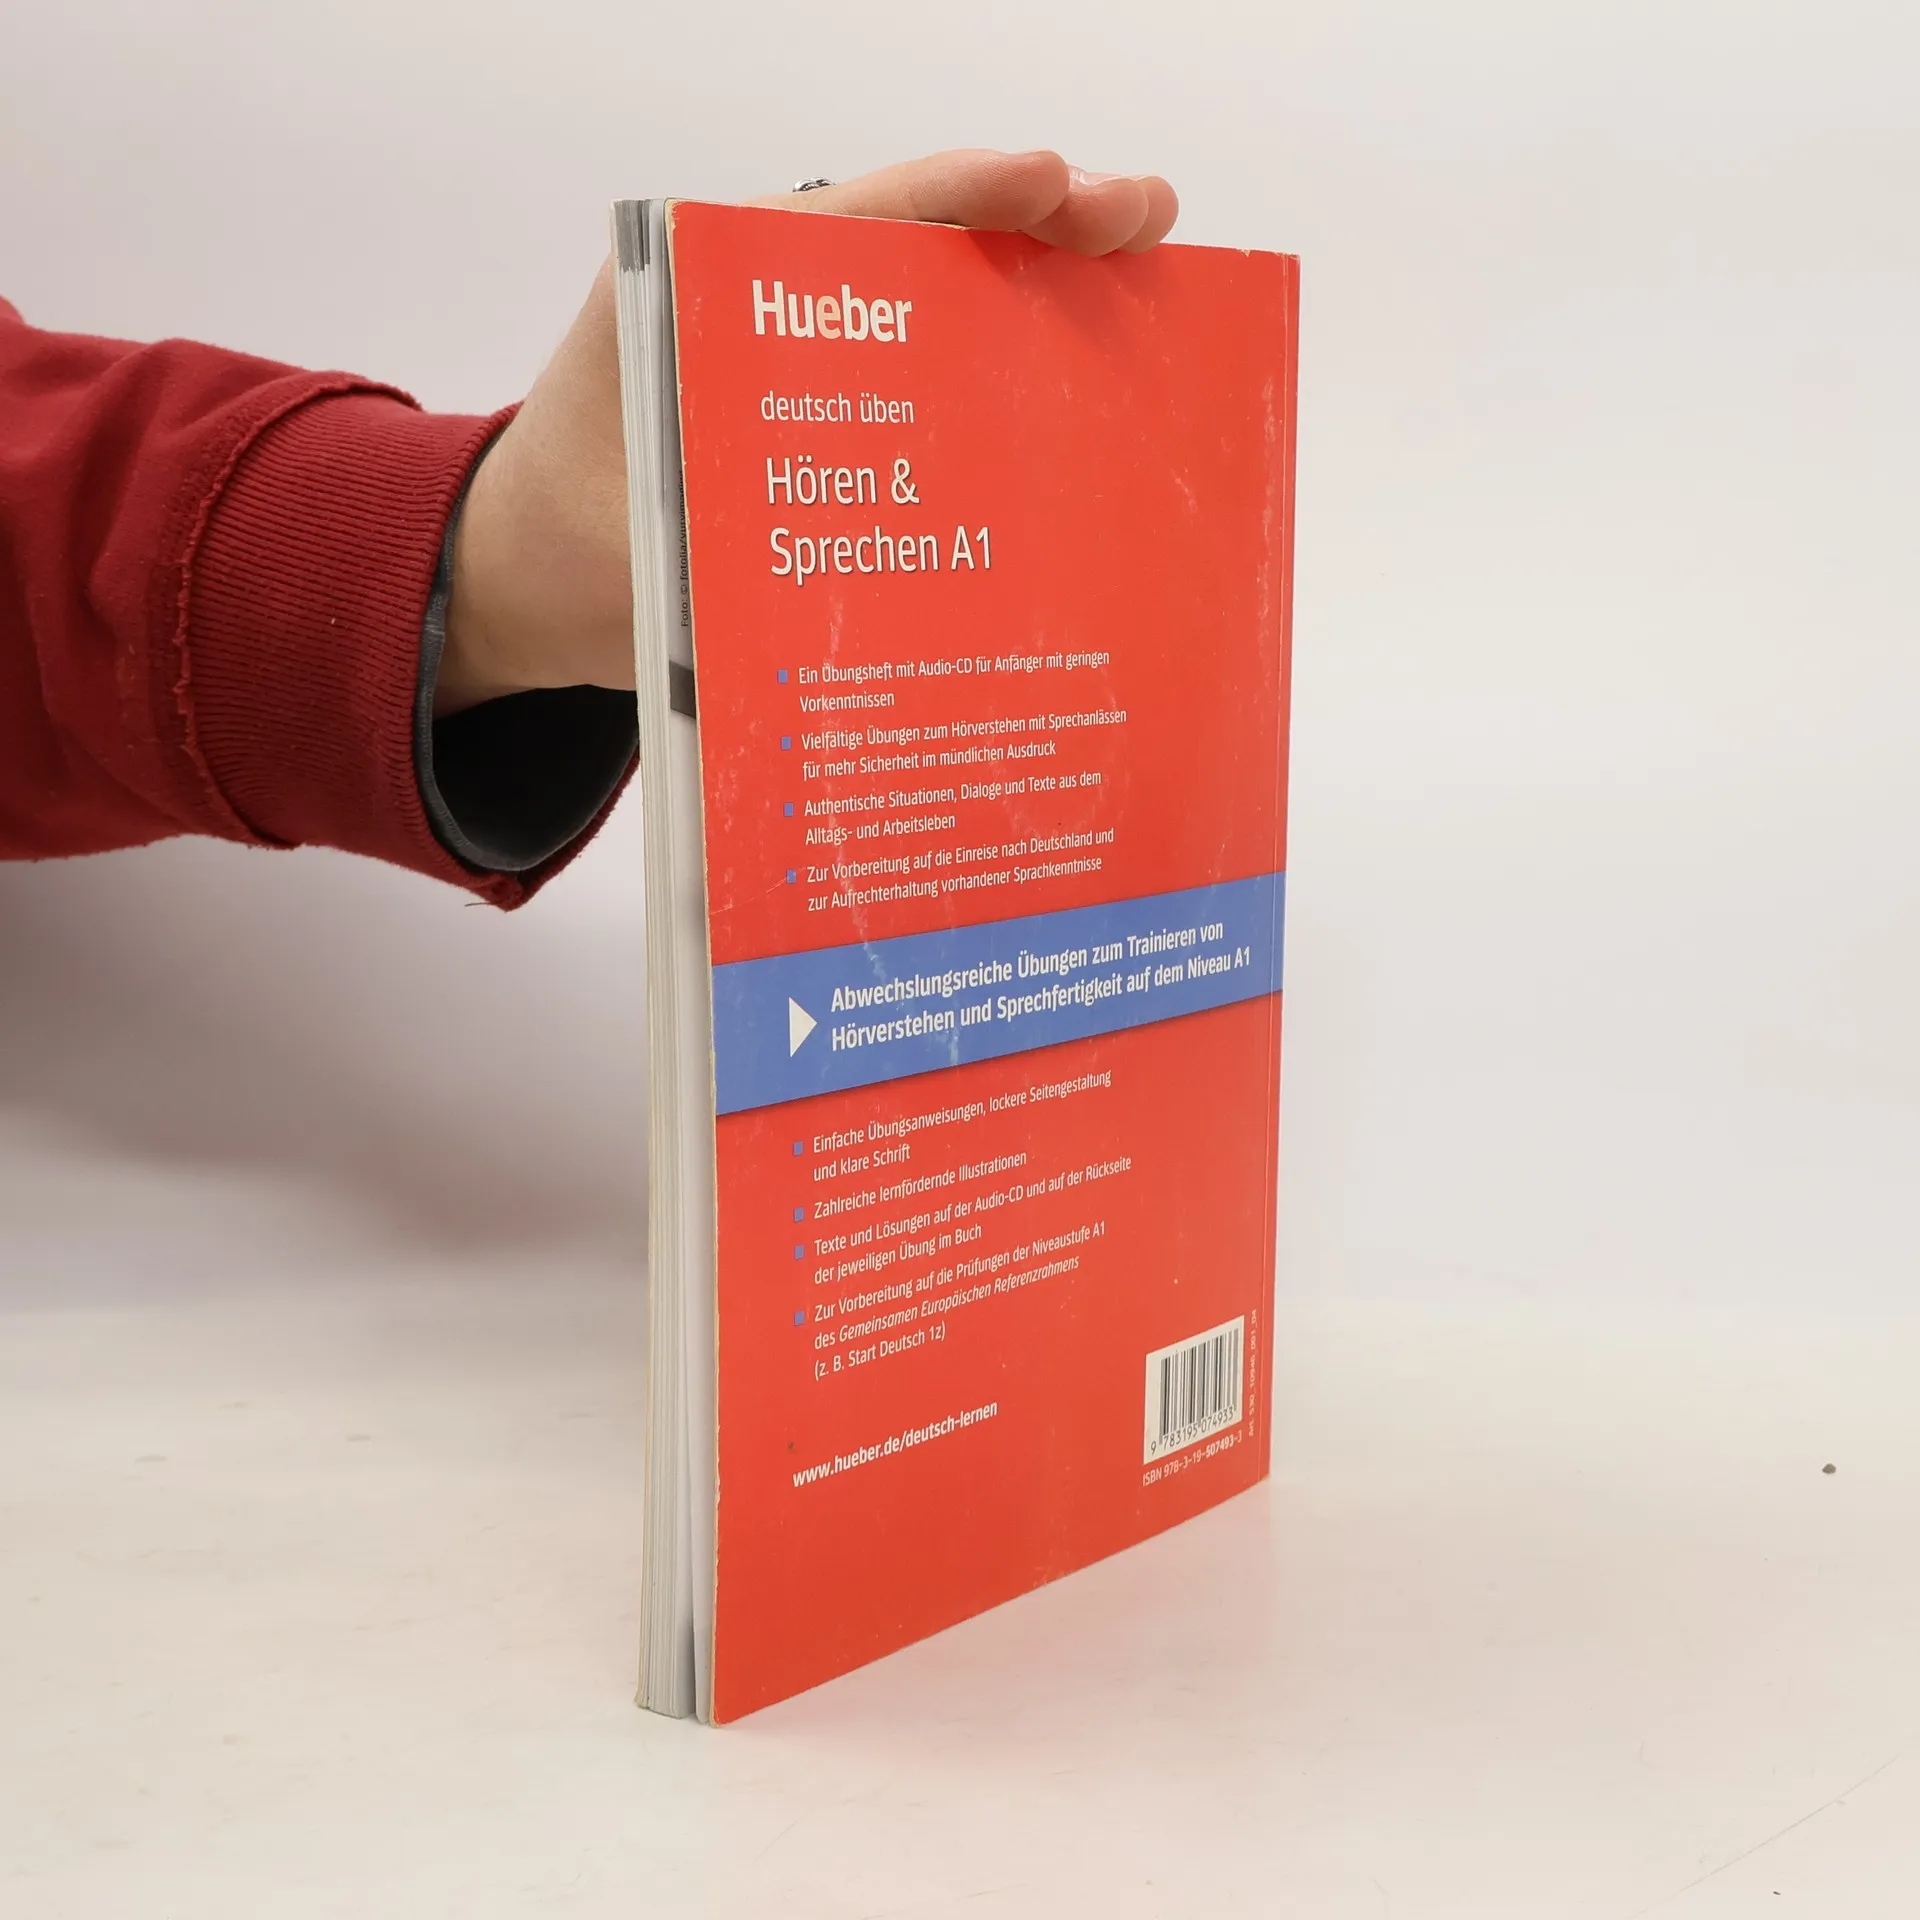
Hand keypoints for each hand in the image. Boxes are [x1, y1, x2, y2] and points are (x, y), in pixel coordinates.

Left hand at [438, 150, 1177, 714]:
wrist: (534, 575)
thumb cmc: (567, 521)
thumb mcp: (630, 502)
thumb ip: (719, 493)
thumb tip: (819, 549)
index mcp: (718, 288)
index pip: (857, 216)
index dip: (964, 193)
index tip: (1056, 185)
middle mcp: (782, 309)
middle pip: (928, 247)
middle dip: (1042, 226)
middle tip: (1146, 220)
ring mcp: (820, 369)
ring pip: (950, 314)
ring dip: (1050, 302)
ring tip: (1151, 294)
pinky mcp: (843, 433)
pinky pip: (939, 392)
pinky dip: (1018, 386)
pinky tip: (1093, 405)